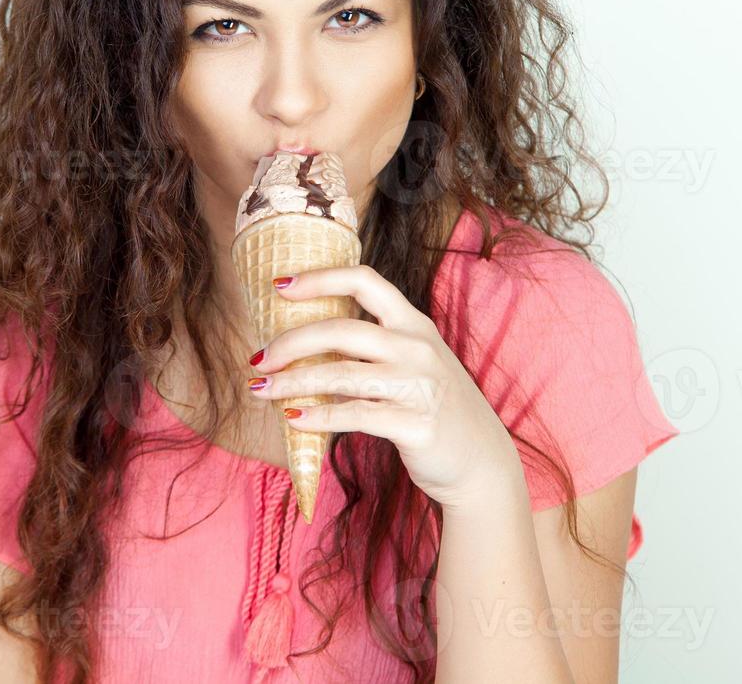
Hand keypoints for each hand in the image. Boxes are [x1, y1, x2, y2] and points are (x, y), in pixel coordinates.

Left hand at [247, 264, 522, 511]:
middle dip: (290, 342)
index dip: (320, 278)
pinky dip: (318, 417)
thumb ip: (375, 348)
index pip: (365, 282)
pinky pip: (353, 415)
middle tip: (258, 358)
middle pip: (341, 330)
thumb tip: (306, 344)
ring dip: (292, 382)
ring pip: (340, 374)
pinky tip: (294, 420)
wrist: (483, 463)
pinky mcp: (415, 424)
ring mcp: (418, 386)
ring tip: (261, 390)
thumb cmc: (436, 409)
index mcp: (414, 324)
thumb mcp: (414, 364)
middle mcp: (416, 348)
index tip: (280, 285)